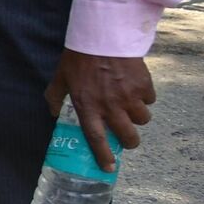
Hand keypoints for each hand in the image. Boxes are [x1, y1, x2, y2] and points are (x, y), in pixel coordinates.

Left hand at [45, 49, 151, 172]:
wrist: (102, 36)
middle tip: (128, 137)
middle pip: (128, 136)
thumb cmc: (79, 58)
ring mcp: (128, 97)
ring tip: (130, 107)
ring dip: (138, 117)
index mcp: (87, 106)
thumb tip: (53, 112)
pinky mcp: (143, 86)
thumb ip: (55, 97)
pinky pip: (150, 100)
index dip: (103, 155)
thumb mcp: (61, 77)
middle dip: (130, 141)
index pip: (95, 138)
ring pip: (142, 120)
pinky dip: (145, 98)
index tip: (108, 168)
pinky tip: (136, 88)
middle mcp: (109, 106)